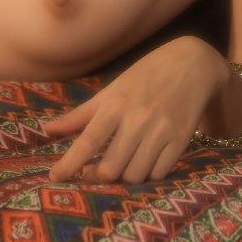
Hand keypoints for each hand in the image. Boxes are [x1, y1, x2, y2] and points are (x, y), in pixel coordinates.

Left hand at [41, 36, 229, 184]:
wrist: (193, 64)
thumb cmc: (147, 75)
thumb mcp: (113, 88)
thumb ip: (81, 113)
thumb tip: (48, 130)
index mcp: (116, 104)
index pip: (88, 142)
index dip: (69, 164)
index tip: (54, 177)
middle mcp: (137, 119)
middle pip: (110, 168)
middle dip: (97, 176)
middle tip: (91, 172)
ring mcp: (161, 131)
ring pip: (134, 175)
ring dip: (124, 176)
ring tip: (121, 162)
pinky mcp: (181, 141)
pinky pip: (159, 174)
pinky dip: (148, 173)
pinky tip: (145, 160)